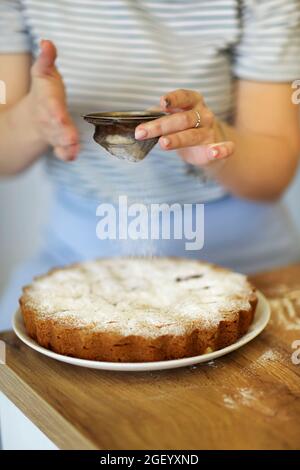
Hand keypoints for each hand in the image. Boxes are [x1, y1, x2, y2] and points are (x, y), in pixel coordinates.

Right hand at [29, 40, 78, 160]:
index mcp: (49, 102)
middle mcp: (50, 119)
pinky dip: (66, 154)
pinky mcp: (60, 142)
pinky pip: (62, 151)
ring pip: (60, 141)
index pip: (53, 108)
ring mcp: (55, 133)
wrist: (35, 114)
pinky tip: (72, 156)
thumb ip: (46, 59)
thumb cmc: (45, 91)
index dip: (56, 112)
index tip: (60, 117)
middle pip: (57, 128)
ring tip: (73, 149)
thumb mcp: (43, 72)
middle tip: (71, 139)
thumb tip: (47, 43)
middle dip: (64, 133)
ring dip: (67, 146)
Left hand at [135, 89, 233, 165]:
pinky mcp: (217, 148)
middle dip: (160, 126)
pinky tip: (215, 152)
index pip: (183, 97)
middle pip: (181, 120)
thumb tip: (141, 117)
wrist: (211, 144)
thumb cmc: (187, 127)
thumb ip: (160, 116)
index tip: (162, 103)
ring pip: (192, 135)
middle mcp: (203, 114)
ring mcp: (210, 132)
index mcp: (193, 101)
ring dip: (177, 139)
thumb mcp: (174, 117)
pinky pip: (223, 148)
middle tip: (141, 133)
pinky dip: (221, 150)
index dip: (173, 99)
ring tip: (163, 144)